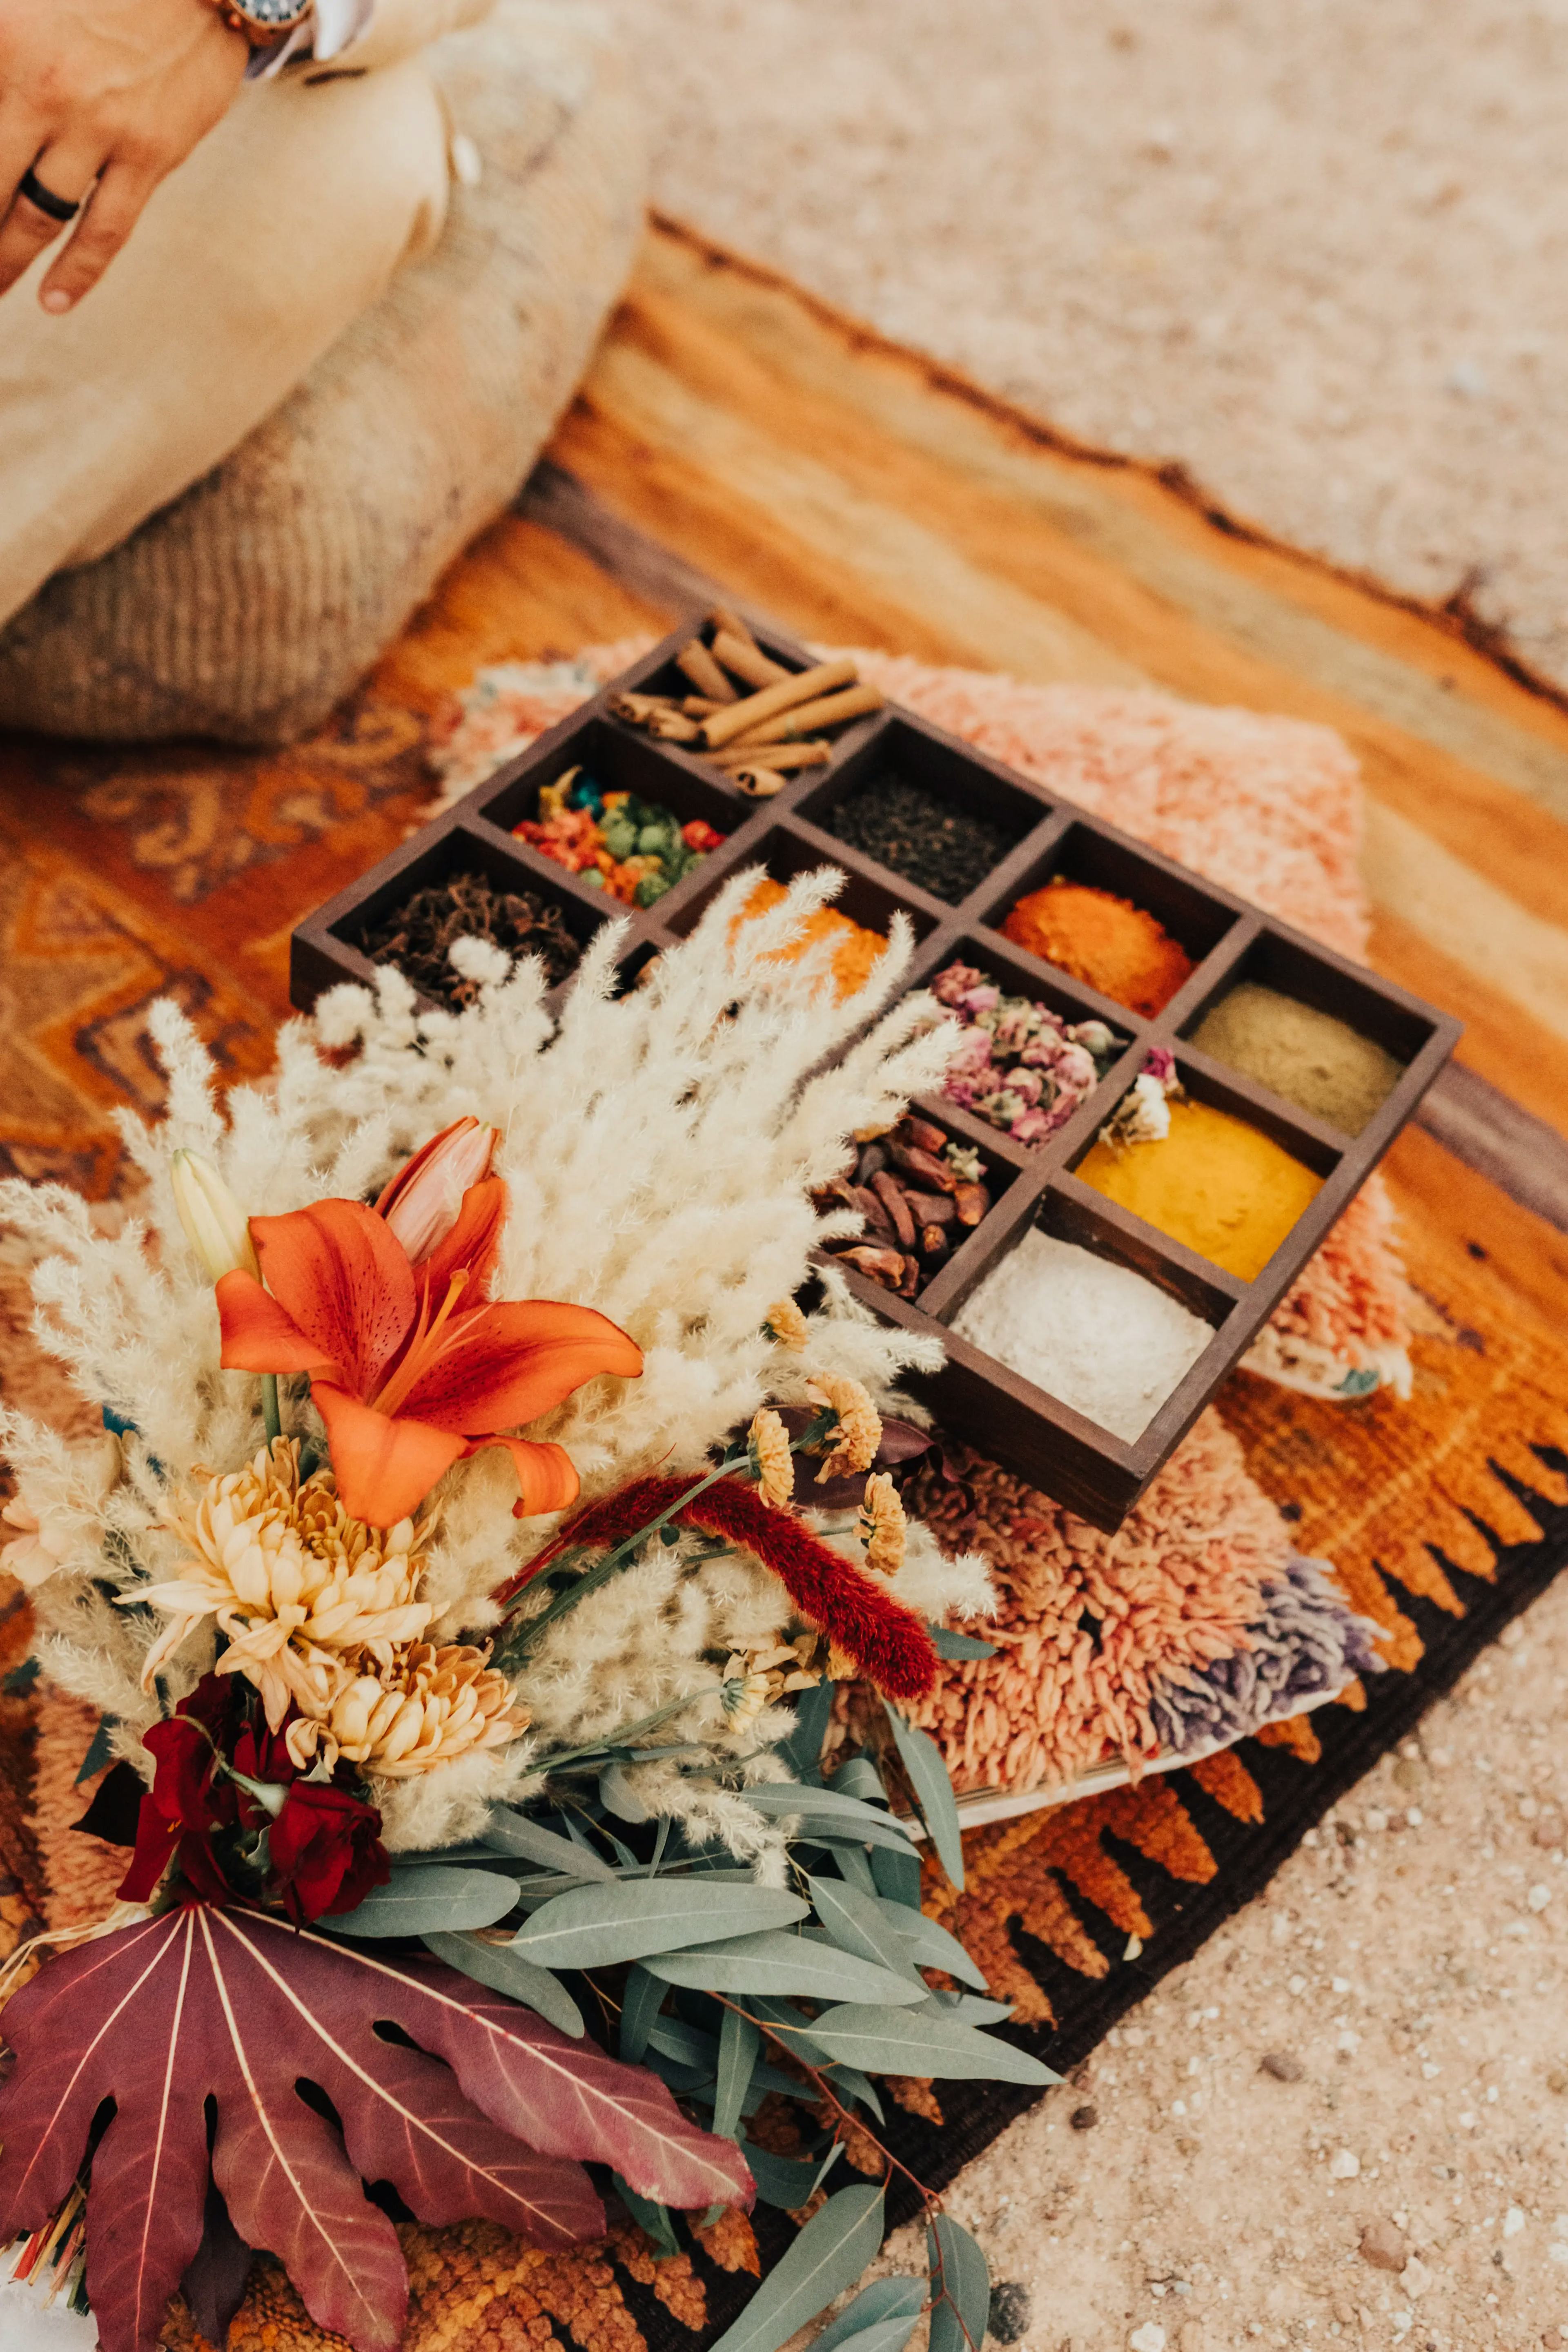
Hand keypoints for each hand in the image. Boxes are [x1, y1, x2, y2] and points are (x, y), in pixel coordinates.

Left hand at [0, 0, 248, 310]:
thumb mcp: (27, 7)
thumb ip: (5, 53)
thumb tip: (2, 131)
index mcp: (4, 41)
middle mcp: (44, 89)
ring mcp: (99, 127)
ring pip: (36, 216)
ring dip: (7, 259)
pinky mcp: (149, 153)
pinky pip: (105, 229)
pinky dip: (77, 272)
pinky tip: (52, 302)